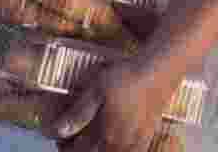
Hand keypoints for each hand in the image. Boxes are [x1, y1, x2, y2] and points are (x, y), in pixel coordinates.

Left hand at [49, 59, 176, 151]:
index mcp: (106, 135)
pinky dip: (118, 151)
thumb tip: (59, 131)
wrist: (158, 74)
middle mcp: (120, 144)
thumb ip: (79, 113)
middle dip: (79, 150)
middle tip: (71, 139)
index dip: (65, 147)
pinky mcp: (146, 139)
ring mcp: (134, 144)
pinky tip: (113, 143)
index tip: (59, 137)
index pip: (79, 151)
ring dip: (97, 151)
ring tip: (90, 140)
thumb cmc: (126, 78)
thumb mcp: (97, 89)